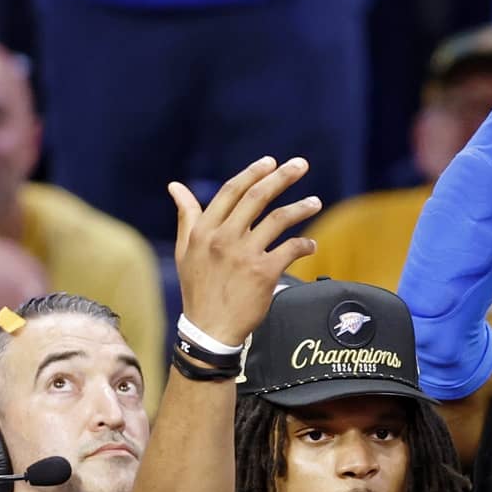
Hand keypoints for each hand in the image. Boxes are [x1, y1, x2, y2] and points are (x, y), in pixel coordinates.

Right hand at [167, 158, 322, 345]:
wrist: (209, 328)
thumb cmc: (198, 288)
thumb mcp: (185, 250)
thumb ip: (187, 216)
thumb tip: (175, 187)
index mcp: (204, 229)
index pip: (231, 191)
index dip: (252, 173)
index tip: (270, 162)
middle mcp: (223, 237)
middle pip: (257, 197)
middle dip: (281, 177)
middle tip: (301, 165)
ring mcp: (244, 254)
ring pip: (278, 220)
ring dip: (300, 208)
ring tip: (315, 202)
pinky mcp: (264, 273)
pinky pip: (290, 249)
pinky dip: (304, 245)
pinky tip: (311, 245)